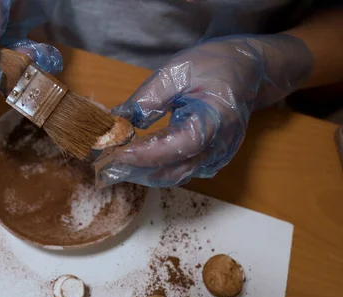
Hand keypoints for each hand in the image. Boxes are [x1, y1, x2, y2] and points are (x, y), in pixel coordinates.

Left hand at [94, 34, 312, 187]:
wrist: (246, 71)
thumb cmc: (214, 66)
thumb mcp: (177, 72)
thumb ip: (148, 98)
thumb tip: (118, 120)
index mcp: (216, 121)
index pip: (178, 147)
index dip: (145, 154)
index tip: (116, 154)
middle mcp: (220, 147)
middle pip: (174, 169)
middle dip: (136, 170)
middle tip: (104, 166)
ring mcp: (217, 157)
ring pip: (175, 175)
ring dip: (143, 173)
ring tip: (112, 166)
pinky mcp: (210, 160)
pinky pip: (180, 171)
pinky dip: (155, 169)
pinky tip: (133, 162)